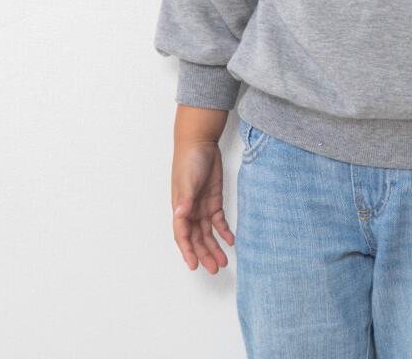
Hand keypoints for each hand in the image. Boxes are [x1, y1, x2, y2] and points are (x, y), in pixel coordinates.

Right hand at [171, 138, 234, 273]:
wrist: (201, 142)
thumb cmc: (189, 160)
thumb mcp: (187, 180)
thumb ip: (185, 199)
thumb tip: (180, 216)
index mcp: (180, 208)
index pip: (183, 235)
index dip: (188, 251)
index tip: (194, 265)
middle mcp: (190, 211)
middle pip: (197, 238)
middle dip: (204, 254)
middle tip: (214, 269)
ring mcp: (202, 206)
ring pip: (208, 233)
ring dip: (214, 247)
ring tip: (223, 262)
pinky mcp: (214, 200)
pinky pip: (218, 220)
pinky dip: (224, 231)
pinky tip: (230, 240)